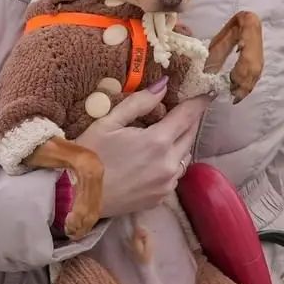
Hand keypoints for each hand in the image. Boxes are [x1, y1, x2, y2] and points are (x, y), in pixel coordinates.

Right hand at [76, 78, 210, 219]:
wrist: (76, 196)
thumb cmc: (88, 155)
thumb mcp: (109, 122)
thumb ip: (140, 103)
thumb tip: (164, 85)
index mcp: (157, 141)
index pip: (188, 115)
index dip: (198, 102)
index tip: (207, 93)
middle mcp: (169, 164)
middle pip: (190, 136)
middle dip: (190, 121)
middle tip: (185, 109)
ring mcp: (166, 184)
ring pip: (185, 157)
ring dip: (181, 143)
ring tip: (168, 134)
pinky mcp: (160, 198)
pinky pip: (174, 175)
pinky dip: (171, 163)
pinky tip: (155, 159)